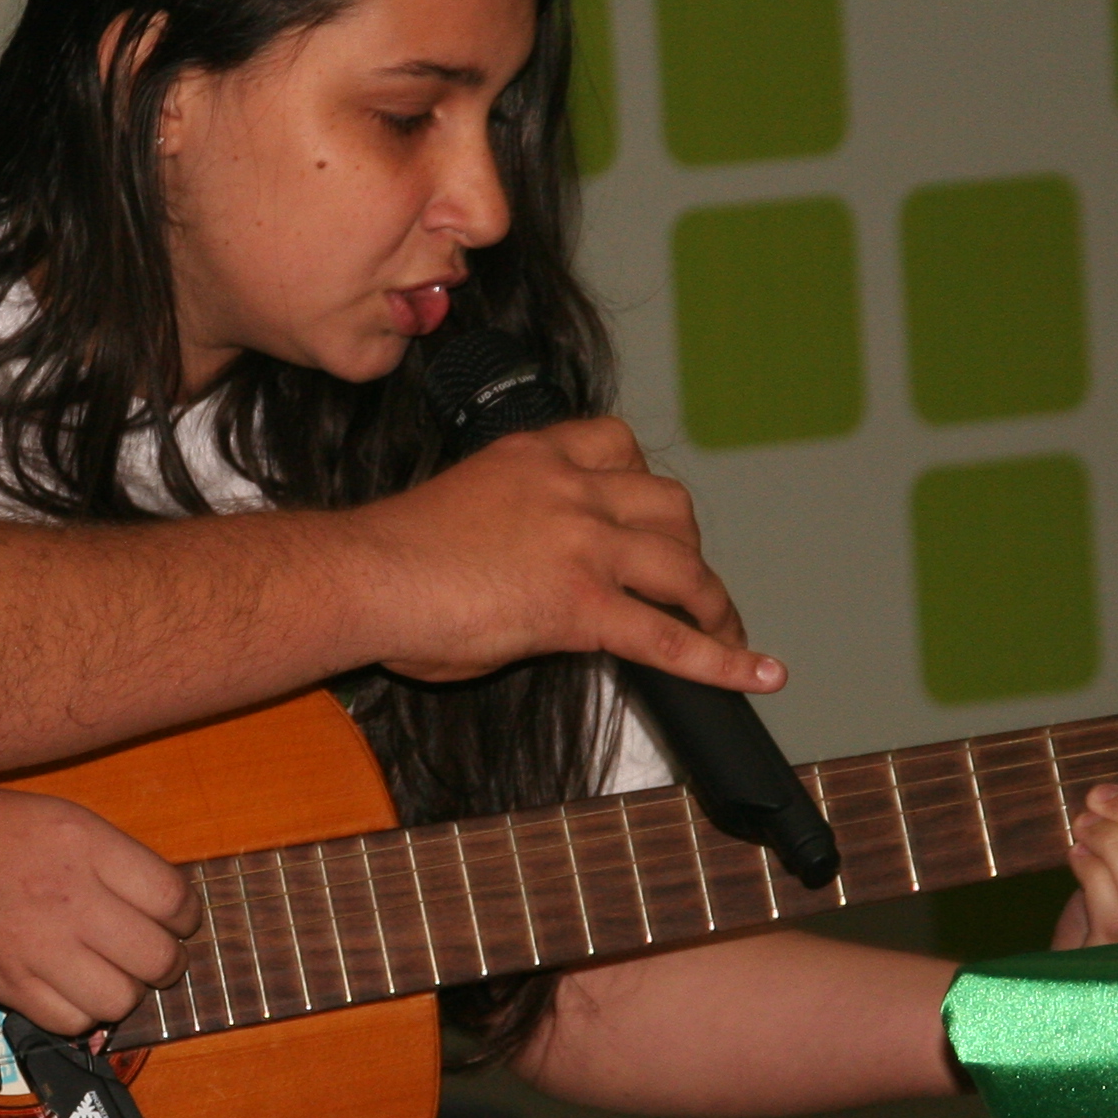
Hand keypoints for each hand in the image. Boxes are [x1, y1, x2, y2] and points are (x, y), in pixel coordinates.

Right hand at [0, 787, 199, 1036]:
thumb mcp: (45, 816)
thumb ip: (102, 857)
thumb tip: (156, 905)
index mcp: (83, 840)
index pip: (174, 898)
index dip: (183, 917)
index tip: (171, 920)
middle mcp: (67, 893)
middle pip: (158, 958)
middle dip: (162, 964)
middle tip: (145, 956)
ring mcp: (33, 942)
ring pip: (120, 999)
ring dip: (120, 993)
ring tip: (102, 974)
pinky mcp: (1, 982)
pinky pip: (70, 1022)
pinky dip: (76, 1015)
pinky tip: (61, 987)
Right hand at [352, 418, 783, 692]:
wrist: (361, 576)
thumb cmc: (387, 554)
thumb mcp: (463, 504)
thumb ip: (515, 525)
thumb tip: (528, 574)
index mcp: (533, 457)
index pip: (619, 444)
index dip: (646, 481)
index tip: (652, 510)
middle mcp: (569, 491)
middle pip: (668, 504)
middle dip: (689, 545)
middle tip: (688, 582)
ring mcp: (582, 546)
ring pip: (683, 566)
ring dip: (714, 600)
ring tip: (728, 629)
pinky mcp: (582, 607)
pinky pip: (670, 636)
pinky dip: (722, 659)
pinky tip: (756, 673)